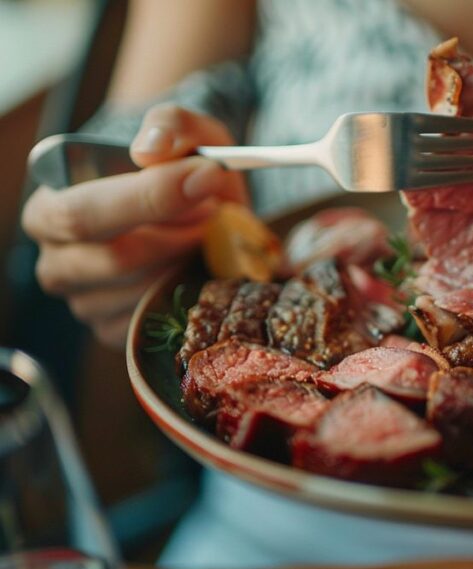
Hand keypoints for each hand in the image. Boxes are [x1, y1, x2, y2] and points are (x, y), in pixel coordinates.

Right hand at [21, 105, 247, 347]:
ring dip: (190, 262)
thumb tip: (151, 149)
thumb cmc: (182, 171)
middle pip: (114, 259)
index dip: (147, 198)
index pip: (81, 211)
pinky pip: (157, 322)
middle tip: (214, 212)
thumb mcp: (189, 135)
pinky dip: (190, 292)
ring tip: (206, 233)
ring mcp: (86, 302)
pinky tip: (198, 265)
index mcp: (53, 205)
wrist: (203, 211)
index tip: (204, 178)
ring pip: (144, 292)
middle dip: (178, 235)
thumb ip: (172, 126)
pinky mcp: (116, 332)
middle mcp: (59, 259)